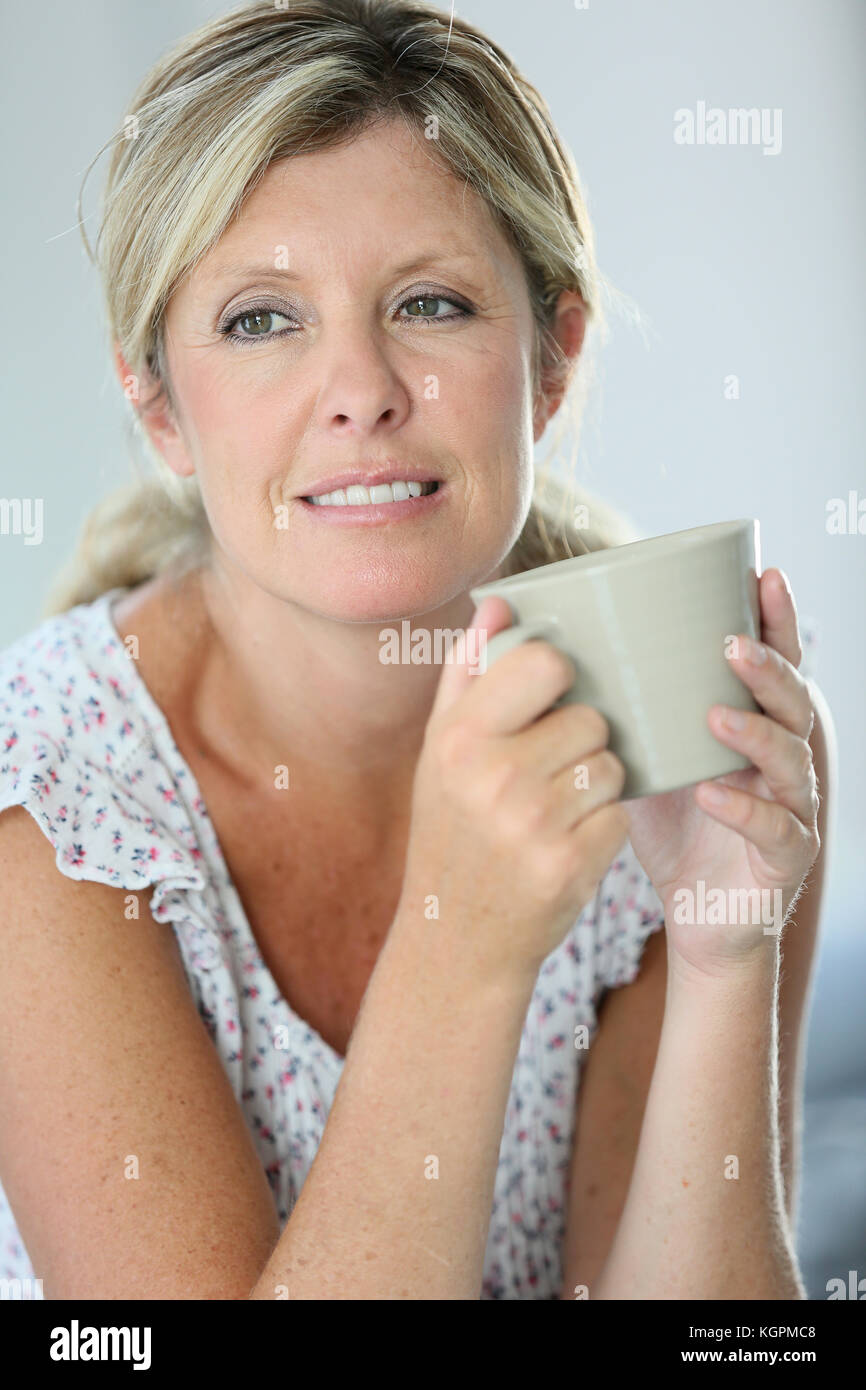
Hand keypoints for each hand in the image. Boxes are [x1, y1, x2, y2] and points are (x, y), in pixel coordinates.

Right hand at [397, 596, 630, 983]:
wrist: (455, 939)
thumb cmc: (451, 831)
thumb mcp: (440, 751)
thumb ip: (467, 672)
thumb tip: (497, 601)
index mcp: (459, 737)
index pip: (545, 663)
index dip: (560, 677)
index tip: (550, 699)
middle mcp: (494, 776)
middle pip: (590, 718)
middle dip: (580, 741)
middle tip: (549, 771)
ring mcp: (535, 824)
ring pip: (612, 766)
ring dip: (596, 784)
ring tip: (556, 810)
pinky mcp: (572, 865)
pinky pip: (620, 816)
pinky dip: (603, 828)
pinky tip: (566, 845)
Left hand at [625, 568, 819, 974]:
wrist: (700, 918)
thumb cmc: (671, 827)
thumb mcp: (643, 759)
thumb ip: (618, 711)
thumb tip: (547, 655)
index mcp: (753, 723)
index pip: (774, 664)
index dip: (776, 621)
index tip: (763, 577)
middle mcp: (781, 758)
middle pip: (793, 700)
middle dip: (768, 666)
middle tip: (730, 643)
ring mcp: (791, 807)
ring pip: (792, 759)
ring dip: (756, 731)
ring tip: (716, 713)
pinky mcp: (787, 858)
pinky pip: (777, 829)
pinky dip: (746, 809)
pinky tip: (713, 792)